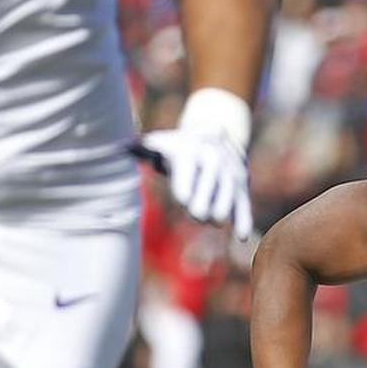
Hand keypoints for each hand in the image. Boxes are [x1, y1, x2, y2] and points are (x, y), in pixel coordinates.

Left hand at [137, 128, 252, 239]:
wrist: (217, 130)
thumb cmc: (178, 145)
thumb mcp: (160, 142)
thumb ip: (141, 149)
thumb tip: (121, 148)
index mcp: (190, 152)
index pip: (187, 181)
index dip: (185, 194)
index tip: (184, 199)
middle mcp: (213, 161)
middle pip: (206, 198)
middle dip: (199, 210)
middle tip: (195, 212)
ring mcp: (231, 173)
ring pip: (224, 206)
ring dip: (215, 217)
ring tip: (209, 218)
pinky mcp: (243, 184)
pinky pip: (244, 206)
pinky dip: (243, 222)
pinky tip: (241, 237)